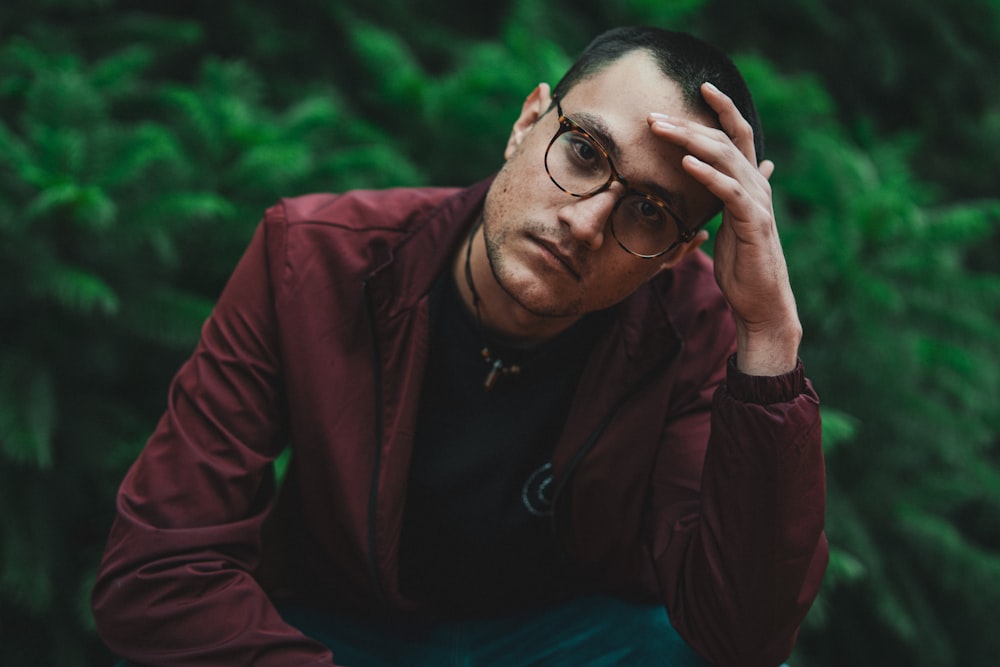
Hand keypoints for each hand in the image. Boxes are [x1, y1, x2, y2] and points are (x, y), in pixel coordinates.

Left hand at [649, 82, 800, 374]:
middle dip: (689, 124)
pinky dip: (708, 174)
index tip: (702, 87)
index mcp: (749, 183)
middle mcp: (756, 185)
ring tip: (662, 130)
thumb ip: (729, 197)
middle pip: (724, 140)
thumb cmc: (742, 266)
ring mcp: (757, 202)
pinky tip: (686, 164)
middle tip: (654, 116)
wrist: (760, 302)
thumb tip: (734, 177)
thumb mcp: (732, 225)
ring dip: (691, 141)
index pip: (738, 135)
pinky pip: (729, 191)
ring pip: (726, 158)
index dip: (723, 109)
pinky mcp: (753, 223)